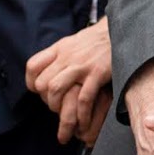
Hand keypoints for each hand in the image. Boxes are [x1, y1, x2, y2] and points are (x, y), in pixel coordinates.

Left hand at [27, 17, 112, 143]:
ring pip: (55, 89)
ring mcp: (82, 65)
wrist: (121, 31)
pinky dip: (81, 114)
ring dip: (58, 108)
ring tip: (67, 116)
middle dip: (47, 100)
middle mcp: (67, 56)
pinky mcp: (98, 73)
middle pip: (42, 83)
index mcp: (60, 48)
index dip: (32, 83)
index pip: (33, 66)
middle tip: (57, 107)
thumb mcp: (73, 42)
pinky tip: (83, 122)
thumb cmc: (97, 41)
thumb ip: (59, 56)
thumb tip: (46, 72)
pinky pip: (83, 98)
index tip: (40, 92)